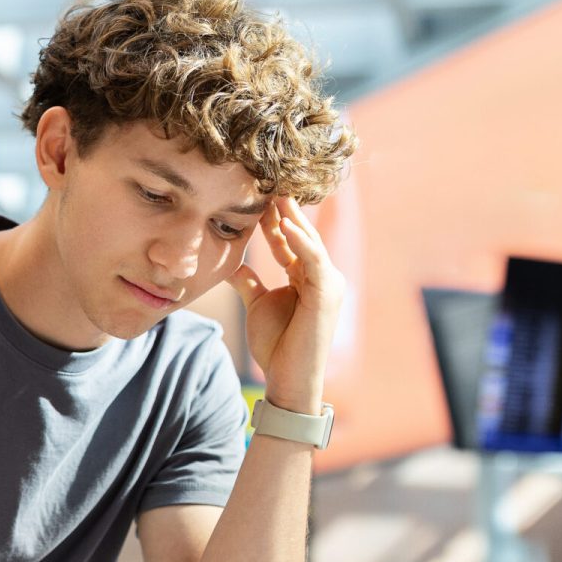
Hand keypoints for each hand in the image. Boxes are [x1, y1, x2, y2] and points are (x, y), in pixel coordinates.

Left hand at [227, 195, 344, 414]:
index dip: (273, 220)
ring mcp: (328, 284)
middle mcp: (321, 276)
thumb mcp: (257, 305)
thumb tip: (233, 264)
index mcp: (306, 278)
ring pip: (309, 242)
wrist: (287, 379)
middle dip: (284, 211)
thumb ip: (249, 283)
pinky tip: (283, 224)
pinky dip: (299, 241)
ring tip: (276, 195)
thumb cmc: (277, 346)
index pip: (289, 241)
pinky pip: (313, 260)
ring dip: (292, 218)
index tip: (256, 197)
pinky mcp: (328, 293)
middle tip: (267, 182)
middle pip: (301, 236)